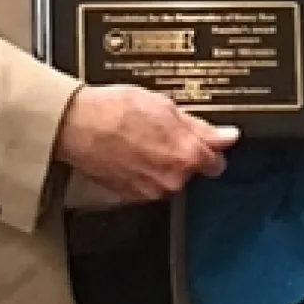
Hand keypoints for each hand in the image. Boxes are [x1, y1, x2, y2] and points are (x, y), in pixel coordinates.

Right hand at [53, 84, 239, 202]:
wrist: (76, 125)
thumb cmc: (115, 112)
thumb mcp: (166, 107)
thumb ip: (201, 128)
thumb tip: (228, 136)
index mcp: (187, 156)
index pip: (217, 162)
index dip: (211, 148)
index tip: (206, 141)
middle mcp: (172, 179)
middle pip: (192, 171)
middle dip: (184, 155)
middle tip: (164, 134)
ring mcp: (150, 190)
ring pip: (169, 178)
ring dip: (163, 165)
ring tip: (143, 141)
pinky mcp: (130, 196)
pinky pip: (148, 185)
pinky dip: (144, 173)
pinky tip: (131, 153)